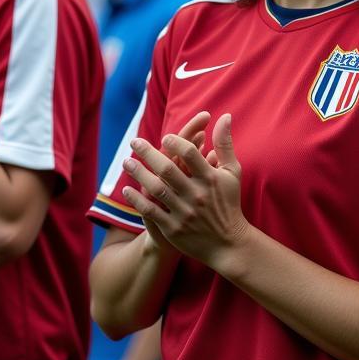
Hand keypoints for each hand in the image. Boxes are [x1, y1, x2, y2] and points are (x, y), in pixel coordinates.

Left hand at [122, 113, 247, 267]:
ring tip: (127, 161)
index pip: (190, 154)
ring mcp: (184, 212)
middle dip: (148, 153)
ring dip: (138, 174)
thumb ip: (225, 144)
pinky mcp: (173, 229)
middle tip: (134, 142)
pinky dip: (137, 200)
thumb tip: (225, 116)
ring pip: (156, 189)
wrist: (228, 244)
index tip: (165, 137)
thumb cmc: (229, 203)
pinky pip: (151, 211)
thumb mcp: (232, 172)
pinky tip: (126, 190)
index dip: (176, 142)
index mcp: (210, 179)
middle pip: (168, 169)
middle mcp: (196, 195)